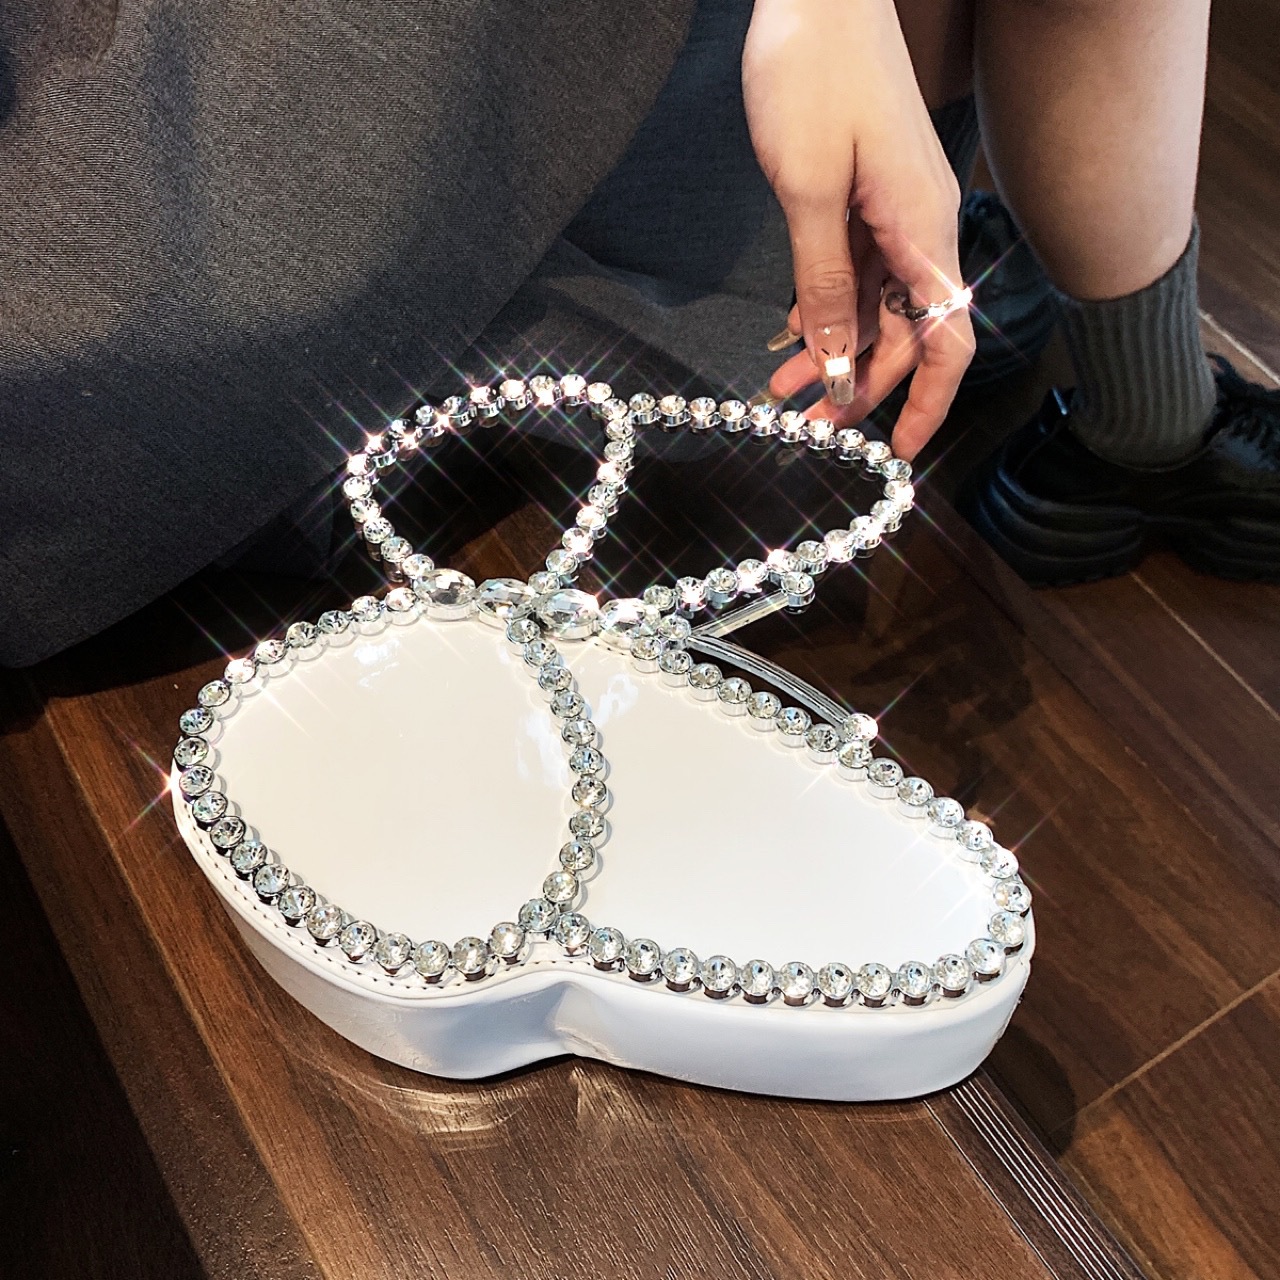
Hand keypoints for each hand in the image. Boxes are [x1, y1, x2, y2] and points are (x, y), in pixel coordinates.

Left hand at [742, 0, 974, 458]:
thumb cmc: (815, 75)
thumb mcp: (809, 191)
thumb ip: (824, 283)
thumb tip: (838, 362)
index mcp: (923, 229)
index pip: (949, 339)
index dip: (930, 402)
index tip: (904, 453)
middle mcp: (919, 228)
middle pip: (907, 335)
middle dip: (861, 386)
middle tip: (806, 424)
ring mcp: (893, 214)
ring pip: (875, 309)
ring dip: (834, 353)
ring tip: (781, 390)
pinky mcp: (865, 199)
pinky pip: (853, 275)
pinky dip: (824, 310)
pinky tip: (791, 337)